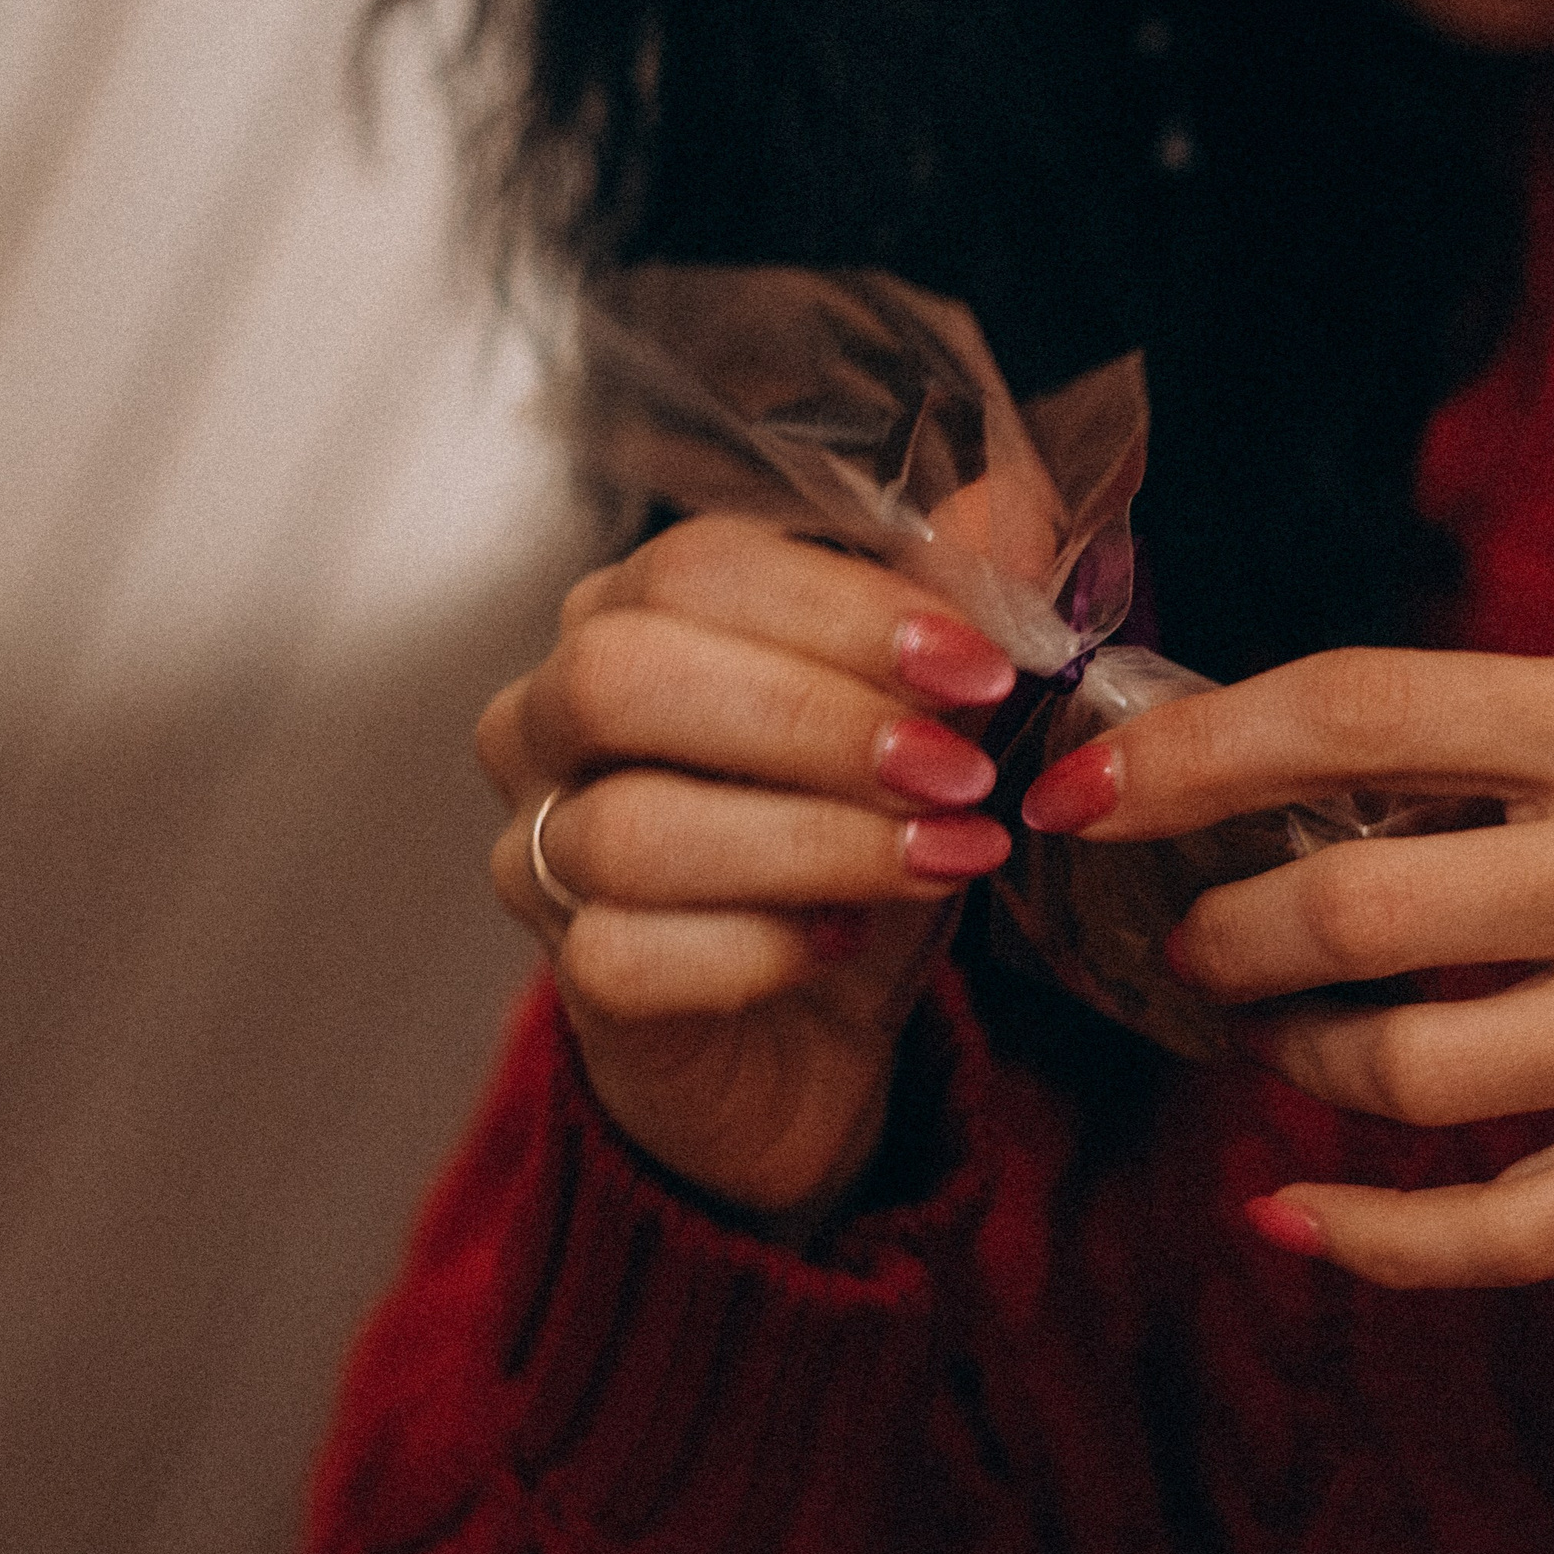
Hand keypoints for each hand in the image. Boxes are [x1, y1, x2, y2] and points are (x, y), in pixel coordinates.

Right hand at [480, 518, 1017, 1223]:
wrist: (804, 1044)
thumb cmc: (843, 861)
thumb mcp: (920, 721)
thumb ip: (954, 608)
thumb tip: (1016, 509)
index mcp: (622, 620)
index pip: (694, 566)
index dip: (843, 608)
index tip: (979, 668)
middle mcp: (547, 724)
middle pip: (623, 675)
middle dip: (811, 719)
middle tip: (956, 769)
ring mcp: (537, 855)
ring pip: (627, 828)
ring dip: (812, 841)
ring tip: (942, 857)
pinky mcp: (569, 979)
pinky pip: (631, 955)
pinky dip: (758, 950)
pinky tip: (840, 944)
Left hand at [1020, 649, 1553, 1286]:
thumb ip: (1453, 736)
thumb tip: (1199, 765)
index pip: (1360, 715)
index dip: (1190, 757)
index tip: (1081, 797)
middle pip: (1360, 911)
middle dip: (1228, 935)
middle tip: (1197, 943)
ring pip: (1409, 1077)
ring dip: (1293, 1061)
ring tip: (1276, 1035)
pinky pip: (1499, 1233)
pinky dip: (1370, 1240)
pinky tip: (1284, 1213)